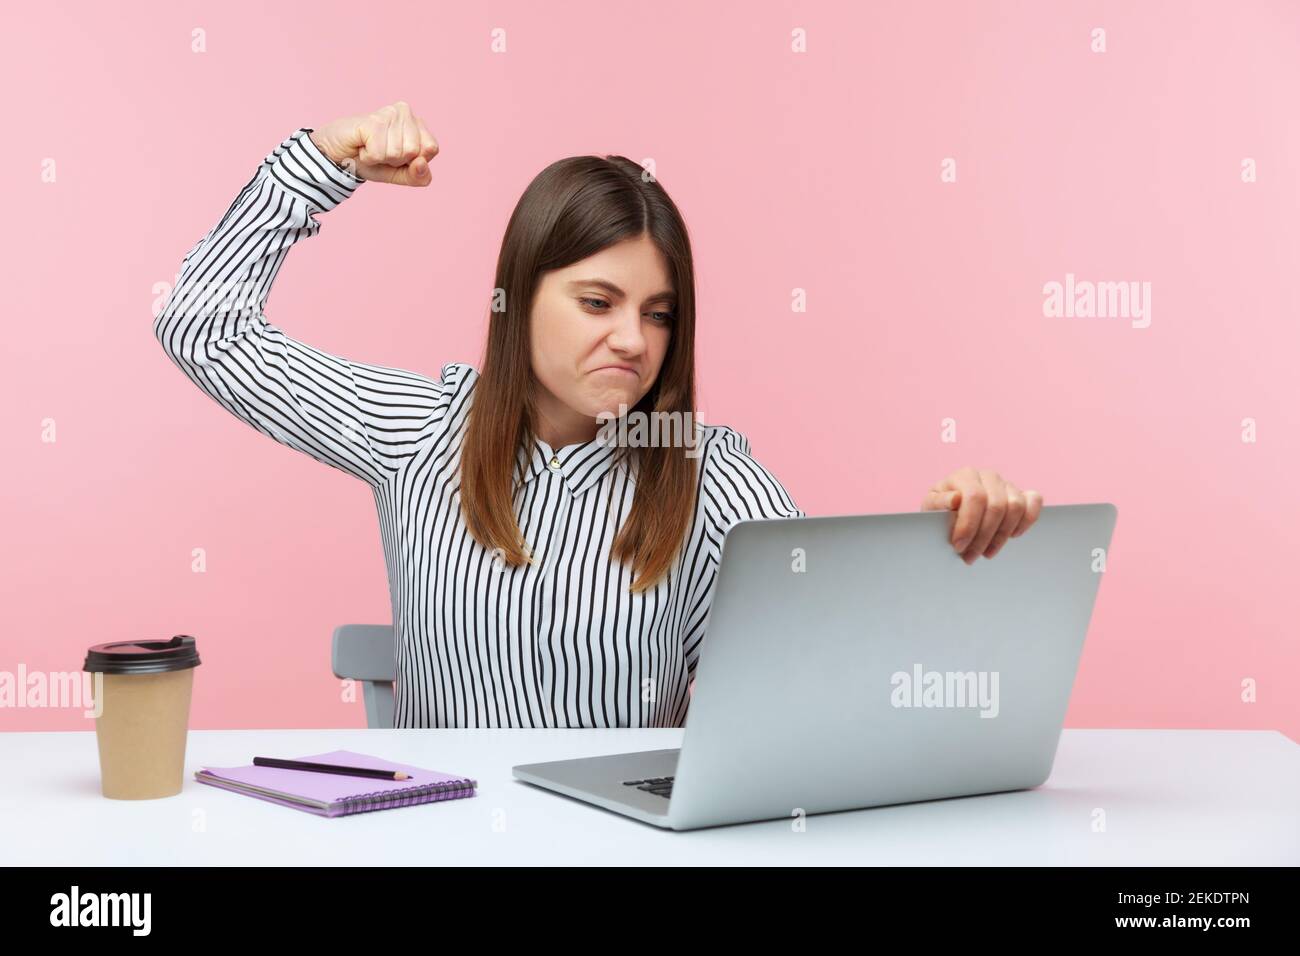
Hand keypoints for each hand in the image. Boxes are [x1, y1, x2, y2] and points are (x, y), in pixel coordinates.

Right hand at [309, 101, 438, 186]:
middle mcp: (405, 112)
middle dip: (396, 160)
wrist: (337, 155)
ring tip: (370, 147)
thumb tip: (422, 162)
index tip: (397, 155)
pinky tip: (362, 145)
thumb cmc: (370, 161)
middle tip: (380, 151)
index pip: (431, 149)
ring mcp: (389, 113)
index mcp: (417, 122)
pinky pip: (380, 153)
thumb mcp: (399, 175)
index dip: (413, 161)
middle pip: (415, 152)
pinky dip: (369, 157)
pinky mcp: (373, 120)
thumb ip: (418, 176)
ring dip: (380, 158)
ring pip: (398, 153)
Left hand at [921, 467, 1042, 563]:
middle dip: (983, 536)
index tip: (958, 546)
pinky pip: (1034, 502)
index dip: (969, 525)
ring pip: (1016, 507)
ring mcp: (1007, 484)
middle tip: (970, 556)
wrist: (951, 513)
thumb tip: (955, 499)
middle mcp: (988, 476)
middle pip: (997, 506)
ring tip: (986, 552)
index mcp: (965, 475)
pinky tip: (1012, 535)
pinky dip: (1027, 520)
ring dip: (1001, 536)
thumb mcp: (931, 507)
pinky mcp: (1021, 494)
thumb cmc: (941, 510)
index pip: (975, 497)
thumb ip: (939, 503)